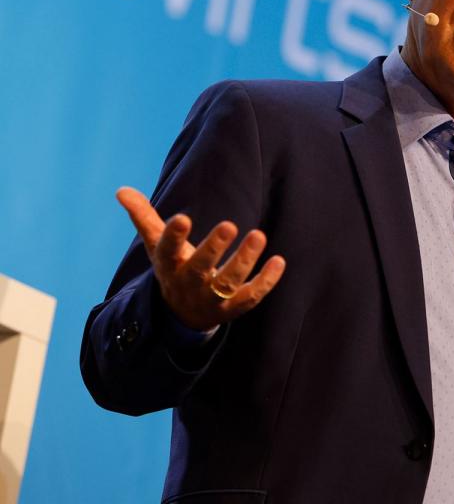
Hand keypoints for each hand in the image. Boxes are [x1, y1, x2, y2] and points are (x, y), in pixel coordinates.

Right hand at [116, 187, 285, 330]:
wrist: (182, 315)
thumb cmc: (174, 268)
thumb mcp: (157, 245)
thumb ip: (143, 217)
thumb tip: (121, 190)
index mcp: (169, 265)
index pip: (167, 251)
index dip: (173, 236)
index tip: (182, 218)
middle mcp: (189, 283)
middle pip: (199, 268)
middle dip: (213, 248)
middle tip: (229, 224)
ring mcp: (211, 299)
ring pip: (228, 283)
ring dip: (244, 260)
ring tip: (259, 234)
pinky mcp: (232, 309)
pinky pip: (251, 297)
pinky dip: (266, 282)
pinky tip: (279, 261)